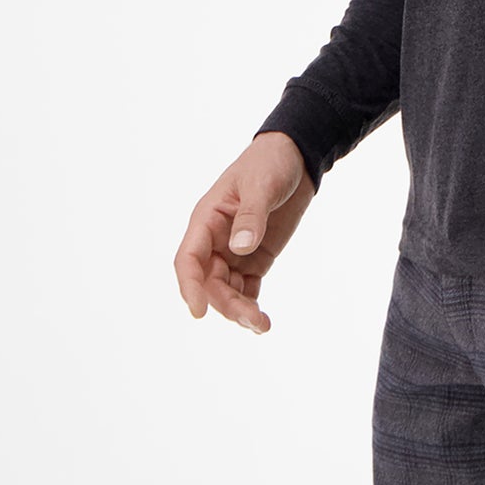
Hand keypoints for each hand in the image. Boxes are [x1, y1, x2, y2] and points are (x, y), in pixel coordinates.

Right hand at [174, 132, 315, 335]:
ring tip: (262, 325)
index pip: (189, 258)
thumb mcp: (261, 185)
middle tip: (252, 320)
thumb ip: (251, 216)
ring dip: (240, 310)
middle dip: (226, 304)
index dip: (189, 287)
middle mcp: (216, 240)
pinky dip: (252, 304)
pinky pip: (247, 288)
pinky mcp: (255, 258)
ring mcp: (235, 251)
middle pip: (209, 282)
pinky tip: (263, 320)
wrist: (295, 158)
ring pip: (227, 290)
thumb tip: (240, 247)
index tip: (199, 312)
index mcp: (207, 219)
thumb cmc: (270, 163)